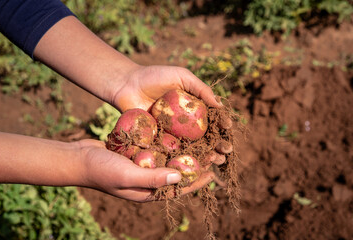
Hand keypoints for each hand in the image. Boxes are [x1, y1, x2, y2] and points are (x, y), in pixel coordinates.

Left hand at [107, 65, 232, 196]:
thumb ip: (200, 88)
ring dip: (207, 155)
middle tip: (226, 150)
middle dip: (219, 144)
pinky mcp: (160, 142)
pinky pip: (174, 152)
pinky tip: (195, 165)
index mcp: (194, 108)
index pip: (213, 118)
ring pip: (194, 148)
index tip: (228, 128)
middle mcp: (186, 123)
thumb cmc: (154, 76)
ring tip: (217, 160)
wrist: (126, 85)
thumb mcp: (181, 76)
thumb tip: (221, 105)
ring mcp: (174, 134)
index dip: (222, 124)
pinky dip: (185, 160)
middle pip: (207, 137)